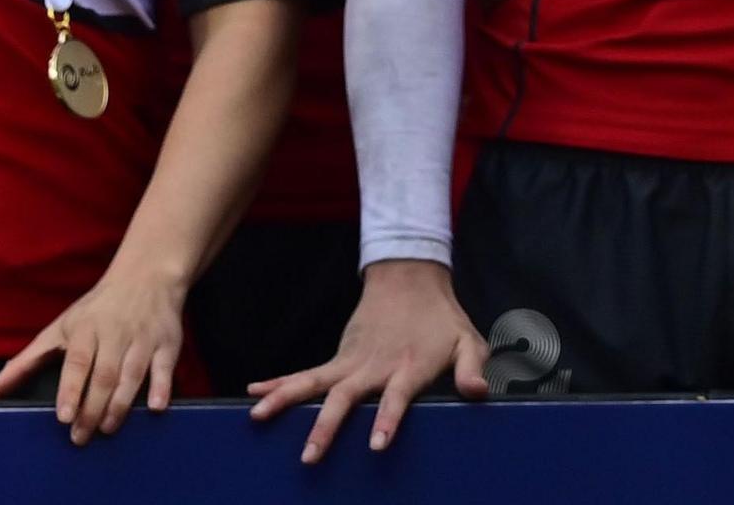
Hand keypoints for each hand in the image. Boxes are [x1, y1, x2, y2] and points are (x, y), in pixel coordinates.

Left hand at [0, 259, 188, 443]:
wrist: (146, 277)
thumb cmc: (96, 310)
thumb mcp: (59, 329)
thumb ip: (26, 361)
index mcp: (86, 328)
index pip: (78, 362)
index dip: (71, 389)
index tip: (64, 416)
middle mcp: (115, 333)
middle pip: (104, 374)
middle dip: (93, 408)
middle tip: (82, 437)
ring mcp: (143, 338)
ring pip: (133, 375)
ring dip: (121, 405)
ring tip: (107, 429)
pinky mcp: (168, 343)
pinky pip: (165, 368)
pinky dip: (162, 388)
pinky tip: (155, 408)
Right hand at [247, 257, 486, 461]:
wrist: (411, 279)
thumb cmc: (442, 319)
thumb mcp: (468, 340)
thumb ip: (473, 368)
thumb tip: (478, 393)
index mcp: (408, 368)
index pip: (396, 399)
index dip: (387, 420)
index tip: (375, 445)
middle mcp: (375, 368)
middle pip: (346, 399)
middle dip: (327, 427)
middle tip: (309, 455)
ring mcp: (352, 363)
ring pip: (315, 385)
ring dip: (287, 400)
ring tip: (259, 416)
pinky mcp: (339, 359)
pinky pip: (306, 375)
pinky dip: (280, 382)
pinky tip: (254, 393)